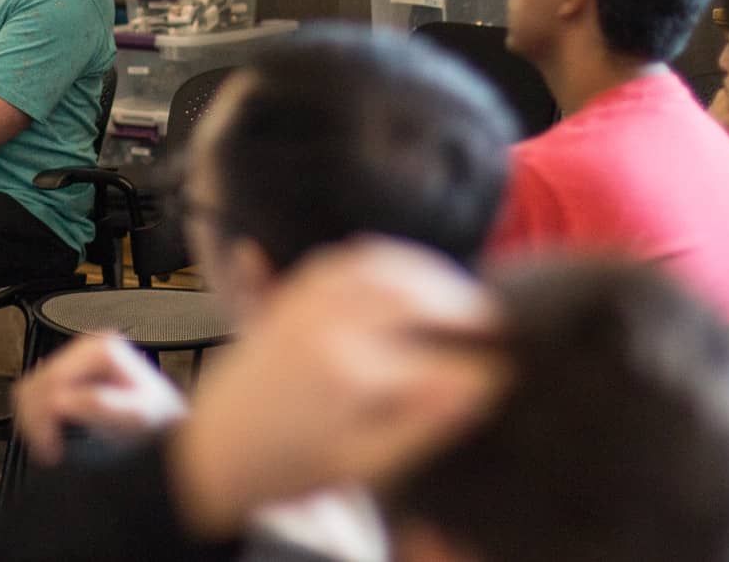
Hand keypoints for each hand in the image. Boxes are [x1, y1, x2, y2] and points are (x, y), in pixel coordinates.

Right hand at [14, 332, 188, 466]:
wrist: (166, 421)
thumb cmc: (157, 419)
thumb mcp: (137, 415)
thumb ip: (101, 405)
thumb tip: (61, 401)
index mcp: (100, 350)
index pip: (52, 381)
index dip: (44, 416)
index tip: (50, 447)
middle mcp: (85, 348)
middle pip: (37, 382)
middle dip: (36, 420)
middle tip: (47, 451)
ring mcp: (74, 359)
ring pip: (30, 386)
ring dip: (32, 419)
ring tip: (48, 445)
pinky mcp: (67, 374)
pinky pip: (35, 392)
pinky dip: (35, 415)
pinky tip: (50, 433)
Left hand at [166, 238, 505, 537]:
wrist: (216, 454)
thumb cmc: (291, 469)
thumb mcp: (367, 463)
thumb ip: (424, 421)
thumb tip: (482, 384)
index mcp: (351, 372)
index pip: (438, 353)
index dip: (482, 358)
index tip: (512, 363)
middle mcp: (327, 326)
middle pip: (413, 293)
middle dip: (461, 303)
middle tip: (494, 323)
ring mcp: (304, 304)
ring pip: (380, 265)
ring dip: (426, 273)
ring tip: (459, 299)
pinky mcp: (289, 297)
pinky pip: (342, 260)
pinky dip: (382, 260)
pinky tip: (408, 278)